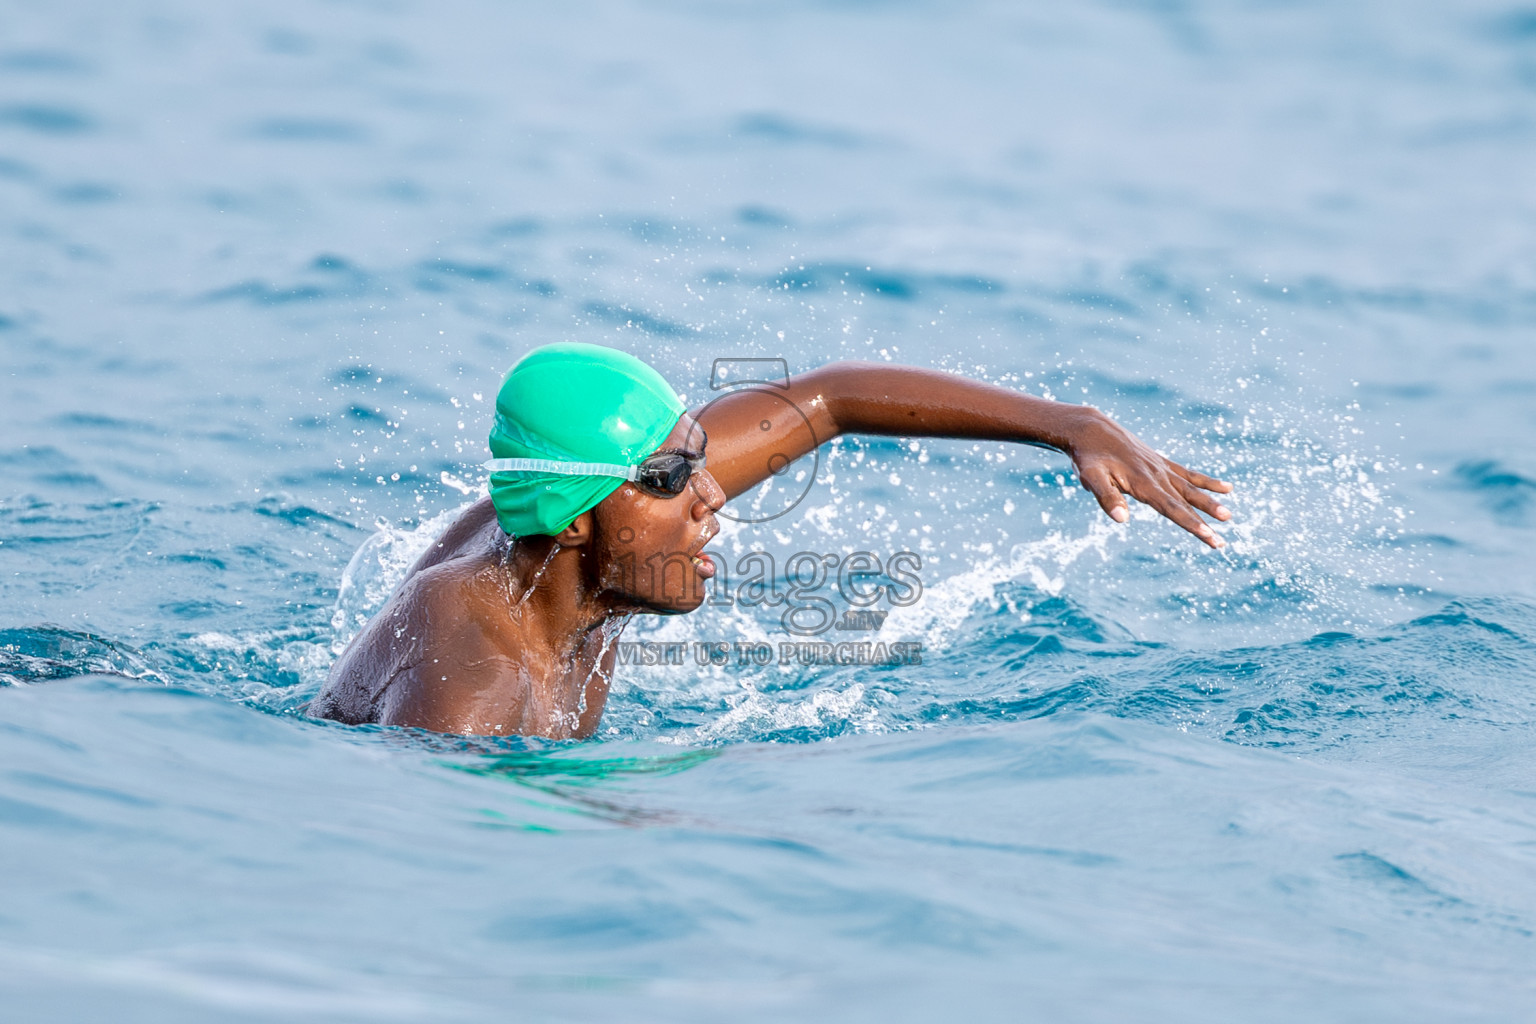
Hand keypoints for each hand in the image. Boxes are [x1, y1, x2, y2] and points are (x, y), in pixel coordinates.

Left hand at [1062, 409, 1232, 548]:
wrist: (1091, 428)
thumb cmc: (1088, 457)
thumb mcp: (1091, 477)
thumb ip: (1107, 497)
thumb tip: (1122, 519)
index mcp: (1143, 483)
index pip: (1172, 509)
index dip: (1191, 524)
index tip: (1209, 536)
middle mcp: (1157, 475)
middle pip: (1185, 503)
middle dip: (1204, 522)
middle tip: (1221, 543)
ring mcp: (1161, 468)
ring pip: (1191, 488)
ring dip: (1210, 503)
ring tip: (1228, 516)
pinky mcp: (1161, 462)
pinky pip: (1189, 474)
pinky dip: (1207, 482)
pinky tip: (1227, 488)